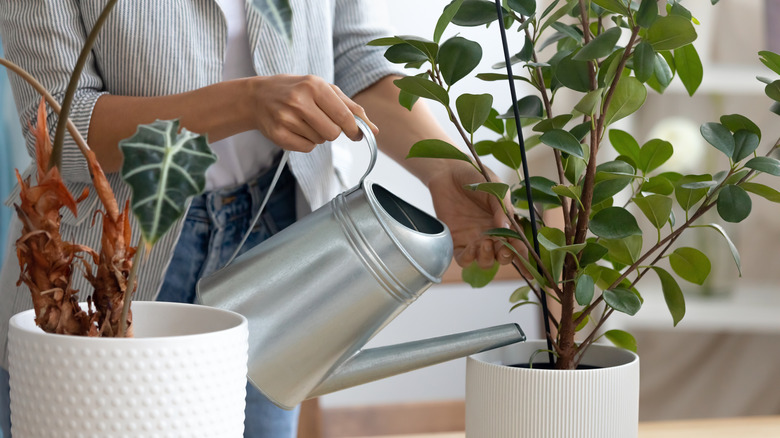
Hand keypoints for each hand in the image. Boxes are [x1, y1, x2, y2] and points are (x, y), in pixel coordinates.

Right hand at [248, 74, 377, 151]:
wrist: (258, 97)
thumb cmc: (297, 91)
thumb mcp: (323, 89)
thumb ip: (350, 108)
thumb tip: (374, 130)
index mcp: (314, 86)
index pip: (344, 116)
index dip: (354, 129)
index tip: (356, 133)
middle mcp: (299, 101)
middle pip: (333, 133)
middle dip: (332, 131)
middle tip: (321, 121)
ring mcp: (287, 119)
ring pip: (320, 141)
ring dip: (318, 135)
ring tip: (304, 121)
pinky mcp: (278, 135)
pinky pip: (307, 148)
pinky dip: (306, 143)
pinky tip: (296, 129)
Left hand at [426, 161, 526, 268]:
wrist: (449, 171)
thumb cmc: (475, 177)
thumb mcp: (494, 189)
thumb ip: (502, 208)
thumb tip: (508, 228)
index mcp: (505, 223)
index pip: (517, 243)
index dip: (524, 256)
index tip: (529, 264)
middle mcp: (491, 235)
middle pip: (502, 257)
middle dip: (506, 257)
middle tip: (503, 248)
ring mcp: (474, 240)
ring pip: (485, 261)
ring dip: (487, 258)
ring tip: (484, 242)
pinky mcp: (456, 241)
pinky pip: (463, 259)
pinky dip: (469, 259)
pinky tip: (471, 247)